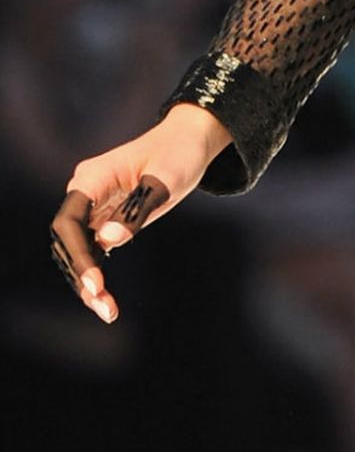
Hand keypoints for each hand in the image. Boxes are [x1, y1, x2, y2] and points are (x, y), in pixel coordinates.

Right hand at [50, 105, 232, 322]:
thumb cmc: (179, 152)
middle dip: (81, 276)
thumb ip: (138, 208)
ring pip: (78, 251)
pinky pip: (94, 251)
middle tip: (103, 306)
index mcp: (93, 177)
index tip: (95, 282)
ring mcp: (93, 207)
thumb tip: (107, 240)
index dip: (78, 254)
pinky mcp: (105, 220)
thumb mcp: (166, 178)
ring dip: (87, 283)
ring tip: (107, 312)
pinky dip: (98, 276)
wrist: (190, 140)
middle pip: (68, 241)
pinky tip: (107, 301)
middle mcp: (86, 193)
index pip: (70, 221)